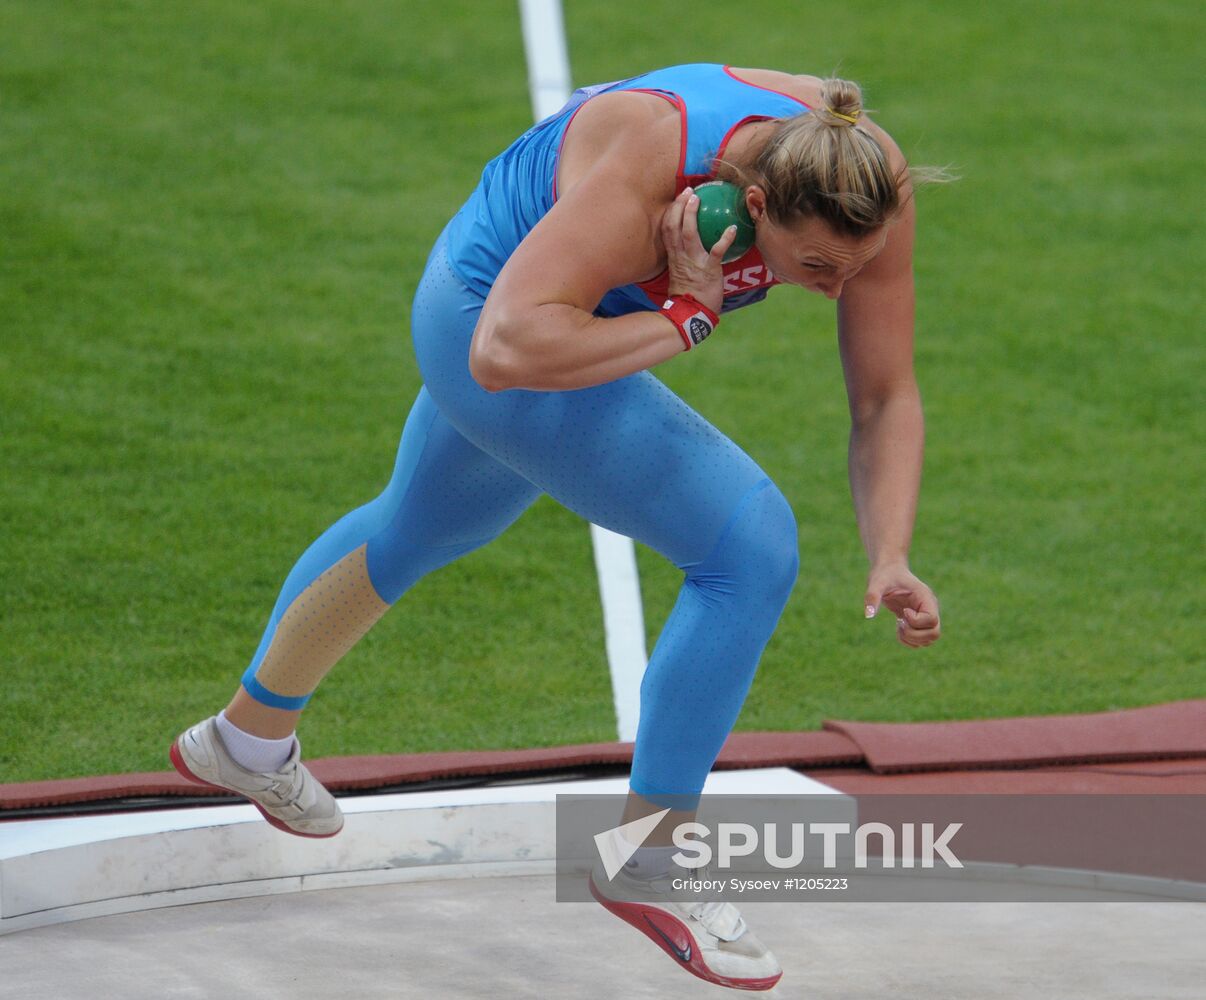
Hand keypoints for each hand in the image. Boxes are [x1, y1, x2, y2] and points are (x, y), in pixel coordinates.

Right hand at [661, 186, 735, 314]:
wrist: (690, 315)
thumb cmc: (688, 296)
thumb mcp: (680, 275)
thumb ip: (684, 260)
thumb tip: (691, 250)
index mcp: (673, 256)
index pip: (667, 229)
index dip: (672, 211)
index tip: (680, 198)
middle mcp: (681, 256)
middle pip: (674, 226)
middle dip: (679, 206)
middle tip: (689, 192)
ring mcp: (694, 262)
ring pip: (689, 233)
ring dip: (692, 214)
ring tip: (699, 199)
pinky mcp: (709, 270)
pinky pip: (717, 250)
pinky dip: (725, 238)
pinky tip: (733, 228)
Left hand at [864, 564, 940, 647]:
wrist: (888, 571)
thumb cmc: (884, 575)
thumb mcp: (877, 583)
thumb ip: (872, 596)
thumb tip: (868, 615)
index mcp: (925, 597)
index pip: (931, 619)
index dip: (915, 621)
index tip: (903, 611)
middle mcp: (929, 608)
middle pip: (935, 633)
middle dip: (914, 635)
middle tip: (900, 623)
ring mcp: (925, 616)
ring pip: (929, 639)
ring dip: (912, 639)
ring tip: (899, 625)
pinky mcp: (918, 622)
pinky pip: (921, 641)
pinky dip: (909, 641)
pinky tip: (899, 628)